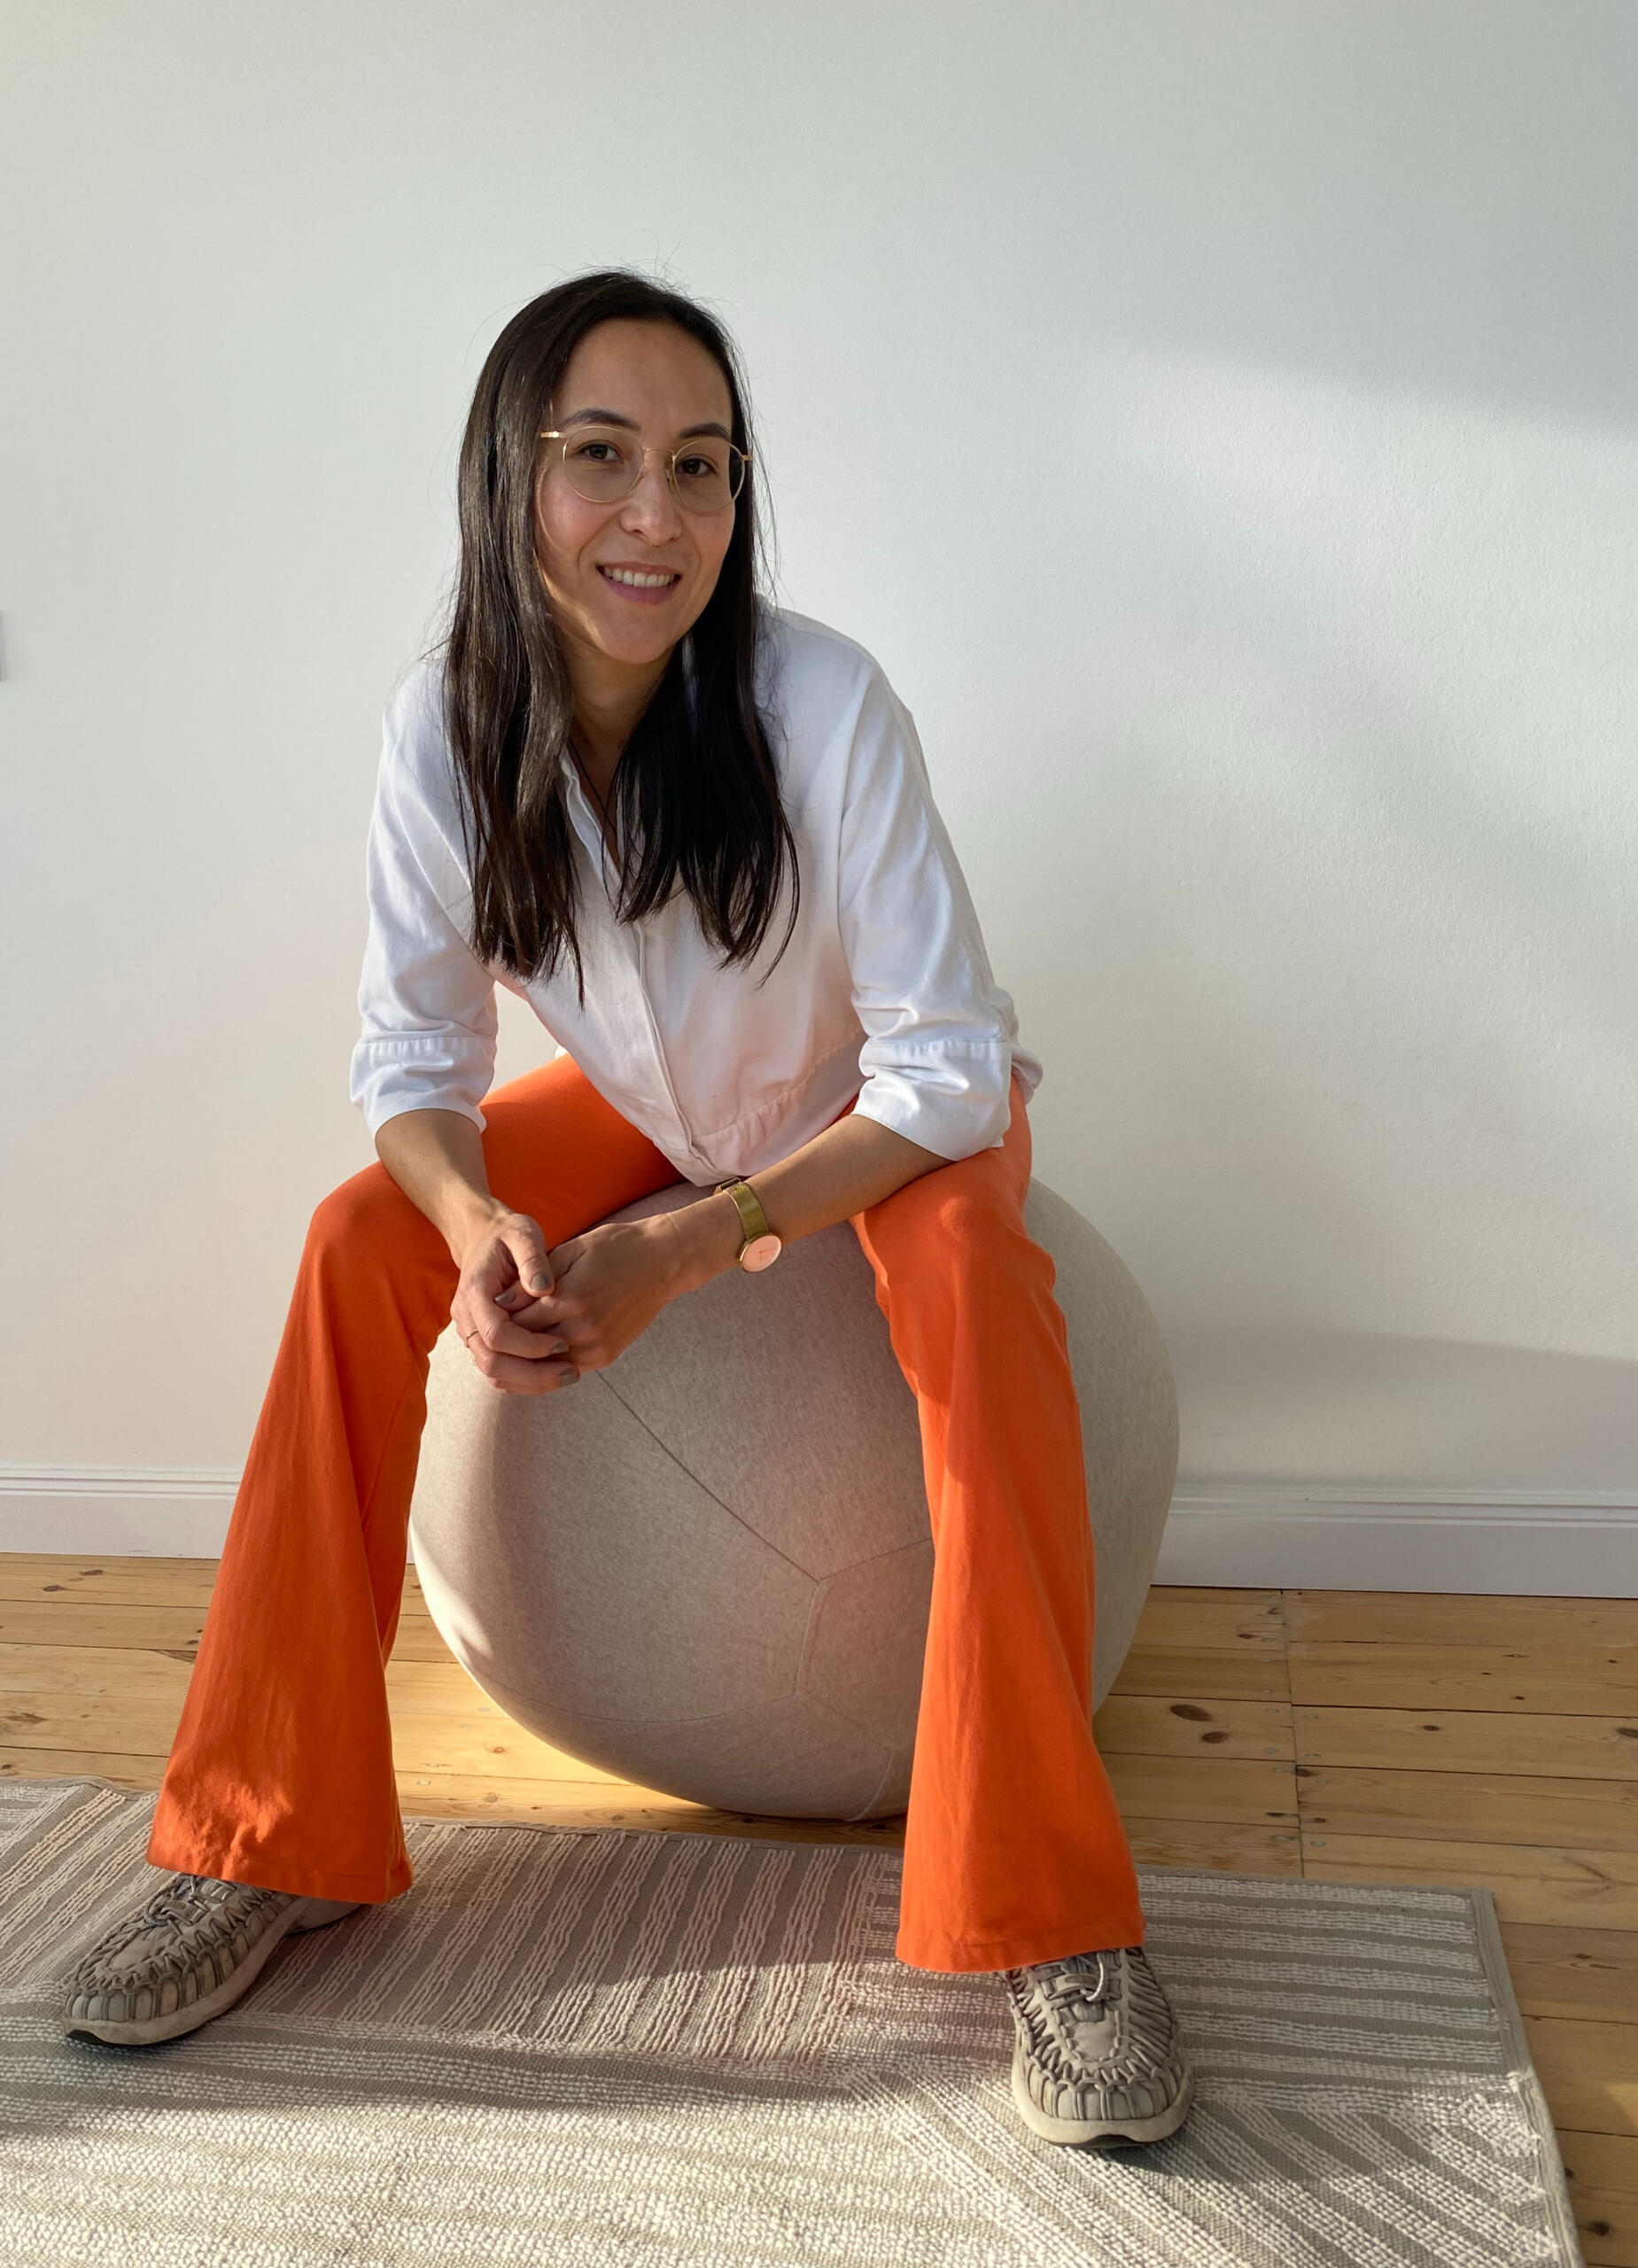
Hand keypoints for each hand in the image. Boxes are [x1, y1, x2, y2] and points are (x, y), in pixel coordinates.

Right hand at [449, 1204, 580, 1396]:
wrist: (484, 1236)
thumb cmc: (508, 1234)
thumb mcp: (523, 1233)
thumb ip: (532, 1259)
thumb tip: (544, 1289)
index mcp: (474, 1292)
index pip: (496, 1334)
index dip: (529, 1345)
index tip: (562, 1343)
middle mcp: (466, 1317)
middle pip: (491, 1362)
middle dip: (533, 1373)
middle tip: (571, 1372)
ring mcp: (471, 1331)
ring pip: (494, 1372)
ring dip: (531, 1381)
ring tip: (569, 1375)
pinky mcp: (482, 1340)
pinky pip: (499, 1370)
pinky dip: (526, 1378)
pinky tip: (556, 1372)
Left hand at [504, 1215, 694, 1380]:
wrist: (662, 1263)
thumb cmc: (613, 1248)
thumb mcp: (569, 1252)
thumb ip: (533, 1280)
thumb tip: (497, 1302)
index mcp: (570, 1299)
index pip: (516, 1321)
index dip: (497, 1318)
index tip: (483, 1313)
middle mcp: (583, 1329)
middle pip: (527, 1347)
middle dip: (506, 1341)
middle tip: (486, 1335)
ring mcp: (597, 1346)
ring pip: (544, 1365)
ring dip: (523, 1358)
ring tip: (504, 1347)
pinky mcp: (606, 1356)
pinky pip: (565, 1368)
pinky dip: (546, 1363)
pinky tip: (531, 1353)